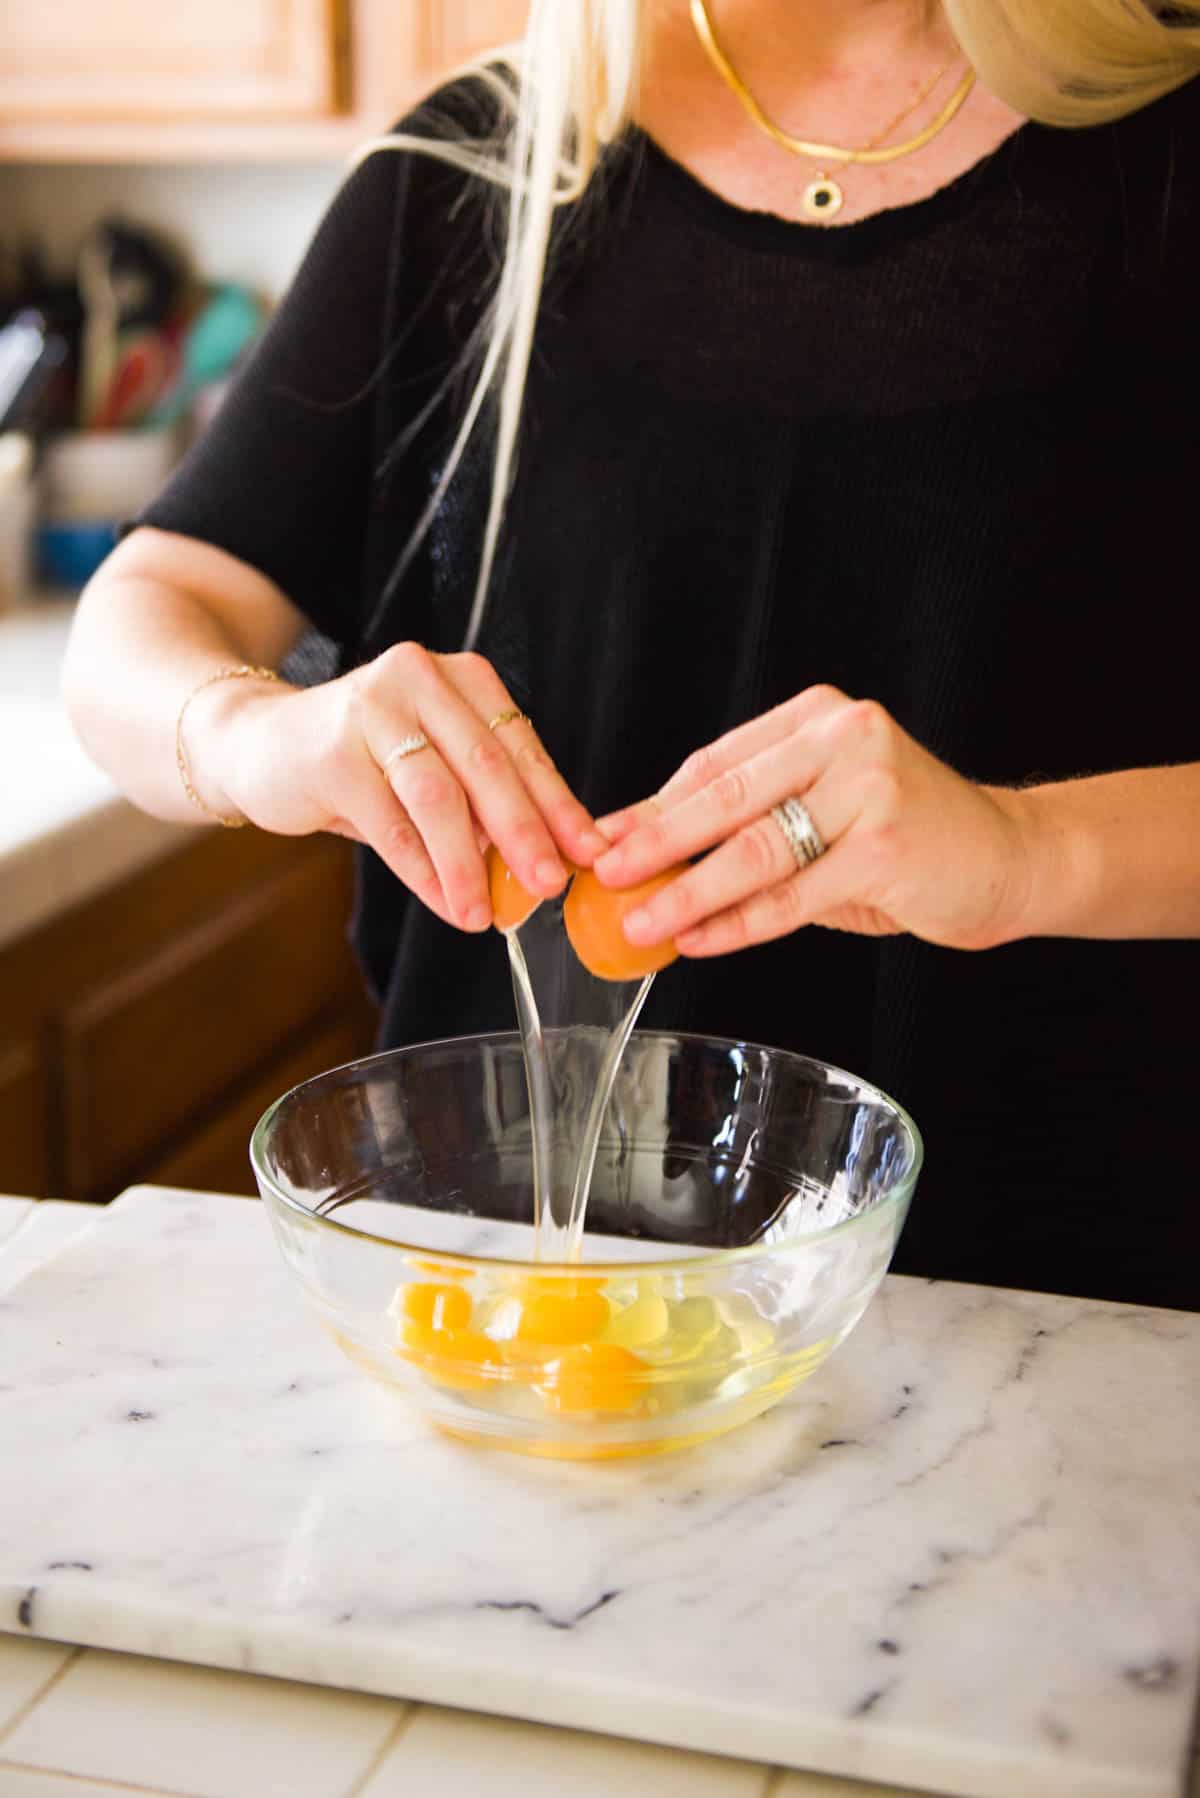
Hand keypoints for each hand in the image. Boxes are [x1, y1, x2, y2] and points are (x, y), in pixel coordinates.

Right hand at [193, 642, 607, 930]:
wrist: (260, 744)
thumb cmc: (364, 762)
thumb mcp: (433, 766)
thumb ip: (483, 803)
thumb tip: (548, 866)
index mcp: (461, 677)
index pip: (521, 746)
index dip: (559, 804)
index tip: (590, 854)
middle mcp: (419, 678)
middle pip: (487, 766)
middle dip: (526, 834)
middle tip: (549, 887)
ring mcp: (371, 710)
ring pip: (438, 798)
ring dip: (468, 864)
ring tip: (486, 913)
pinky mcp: (331, 753)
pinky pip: (390, 825)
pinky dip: (422, 871)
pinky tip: (445, 901)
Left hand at [590, 686, 1037, 956]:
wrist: (1008, 858)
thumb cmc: (904, 837)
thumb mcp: (825, 807)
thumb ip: (749, 818)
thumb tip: (647, 848)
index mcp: (820, 717)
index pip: (716, 762)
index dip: (654, 805)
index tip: (603, 838)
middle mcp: (845, 739)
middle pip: (725, 797)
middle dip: (655, 842)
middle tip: (603, 874)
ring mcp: (870, 791)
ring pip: (754, 850)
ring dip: (687, 890)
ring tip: (640, 920)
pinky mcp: (885, 851)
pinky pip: (792, 896)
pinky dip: (737, 922)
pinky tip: (697, 938)